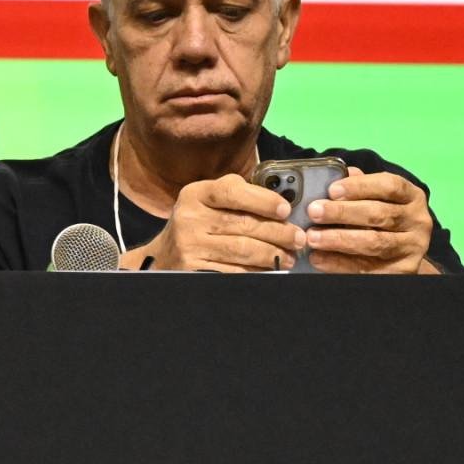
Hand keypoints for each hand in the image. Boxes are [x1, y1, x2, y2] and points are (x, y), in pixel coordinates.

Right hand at [143, 174, 302, 272]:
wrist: (165, 256)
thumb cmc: (198, 224)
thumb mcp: (207, 201)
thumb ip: (237, 193)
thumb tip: (280, 200)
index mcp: (195, 194)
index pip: (231, 191)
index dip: (263, 200)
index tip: (286, 209)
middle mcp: (189, 218)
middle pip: (244, 225)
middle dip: (279, 232)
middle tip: (298, 238)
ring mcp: (190, 246)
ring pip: (243, 250)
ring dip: (273, 254)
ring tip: (289, 256)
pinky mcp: (194, 269)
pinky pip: (235, 271)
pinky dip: (258, 271)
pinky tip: (270, 269)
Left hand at [300, 166, 436, 273]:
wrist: (402, 255)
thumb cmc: (383, 217)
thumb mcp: (377, 198)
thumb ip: (358, 186)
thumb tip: (331, 176)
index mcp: (412, 196)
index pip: (389, 186)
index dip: (360, 186)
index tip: (332, 190)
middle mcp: (418, 221)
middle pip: (378, 214)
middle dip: (342, 212)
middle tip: (314, 212)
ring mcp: (413, 247)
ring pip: (374, 242)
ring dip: (339, 239)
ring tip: (313, 237)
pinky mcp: (403, 271)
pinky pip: (368, 268)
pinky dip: (340, 264)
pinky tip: (320, 258)